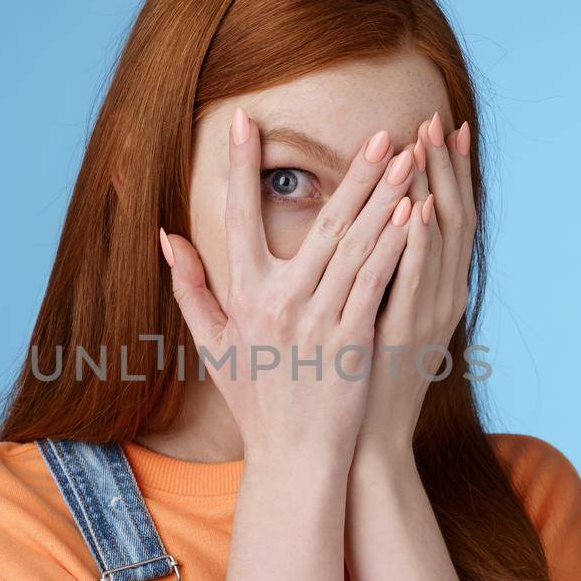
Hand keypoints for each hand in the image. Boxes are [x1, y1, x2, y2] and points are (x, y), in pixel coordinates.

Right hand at [159, 106, 417, 460]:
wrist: (294, 459)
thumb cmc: (256, 401)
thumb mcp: (211, 346)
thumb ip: (189, 288)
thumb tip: (166, 235)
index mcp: (243, 298)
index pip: (237, 217)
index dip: (241, 167)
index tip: (246, 121)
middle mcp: (279, 303)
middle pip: (318, 222)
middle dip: (351, 173)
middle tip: (377, 130)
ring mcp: (318, 322)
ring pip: (355, 246)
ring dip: (383, 197)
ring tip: (407, 157)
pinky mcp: (354, 341)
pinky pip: (378, 281)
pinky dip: (396, 243)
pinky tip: (414, 211)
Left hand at [357, 112, 474, 454]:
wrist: (359, 446)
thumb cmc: (353, 383)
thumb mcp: (372, 319)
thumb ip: (376, 271)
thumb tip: (371, 223)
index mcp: (430, 290)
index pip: (445, 217)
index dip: (446, 172)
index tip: (441, 126)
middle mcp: (436, 299)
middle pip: (447, 219)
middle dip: (442, 167)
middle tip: (435, 118)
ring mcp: (421, 317)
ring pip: (433, 243)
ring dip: (430, 189)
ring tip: (425, 144)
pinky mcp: (399, 336)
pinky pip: (409, 282)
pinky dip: (415, 245)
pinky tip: (413, 208)